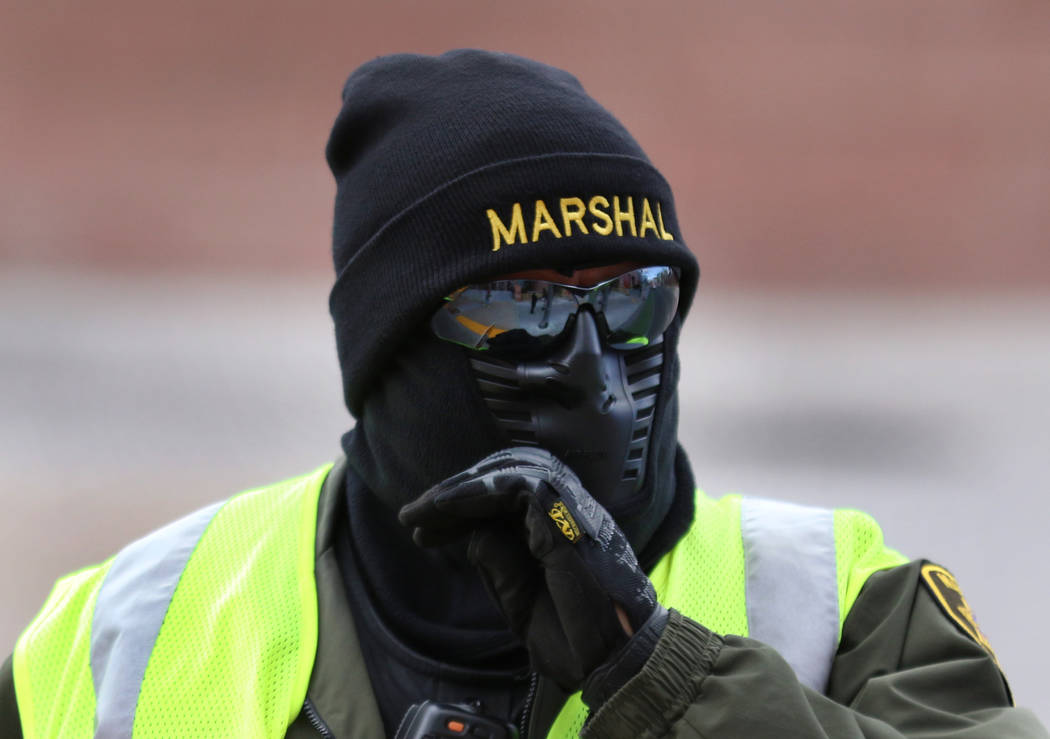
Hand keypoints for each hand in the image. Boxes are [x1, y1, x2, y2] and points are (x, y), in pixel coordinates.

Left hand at [399, 447, 659, 689]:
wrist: (615, 664)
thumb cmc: (577, 640)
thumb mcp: (522, 604)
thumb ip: (501, 567)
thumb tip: (474, 534)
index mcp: (558, 533)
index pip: (505, 503)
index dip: (461, 511)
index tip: (423, 532)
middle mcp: (566, 516)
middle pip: (505, 481)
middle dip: (454, 496)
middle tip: (413, 515)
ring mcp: (570, 515)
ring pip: (509, 476)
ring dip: (459, 491)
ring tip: (422, 511)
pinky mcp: (567, 521)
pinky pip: (519, 489)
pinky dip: (477, 494)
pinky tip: (445, 509)